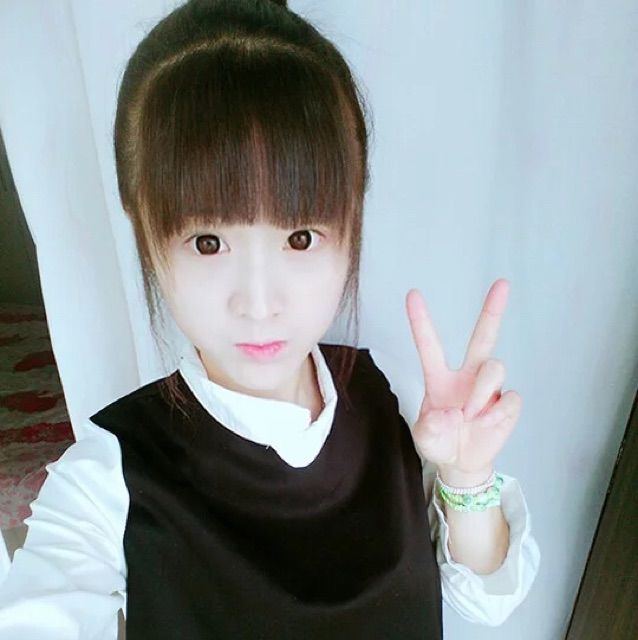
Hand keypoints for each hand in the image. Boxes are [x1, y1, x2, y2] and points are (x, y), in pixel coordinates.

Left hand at [405, 278, 521, 486]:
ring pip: (494, 368)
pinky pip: (509, 398)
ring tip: (470, 416)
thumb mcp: (425, 439)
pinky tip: (485, 425)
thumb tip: (454, 414)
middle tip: (502, 283)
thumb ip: (430, 428)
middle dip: (493, 310)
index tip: (412, 294)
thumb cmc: (440, 442)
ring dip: (480, 393)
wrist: (463, 463)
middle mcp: (467, 376)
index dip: (420, 320)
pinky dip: (496, 414)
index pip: (429, 345)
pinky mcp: (507, 403)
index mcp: (439, 378)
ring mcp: (489, 388)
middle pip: (483, 337)